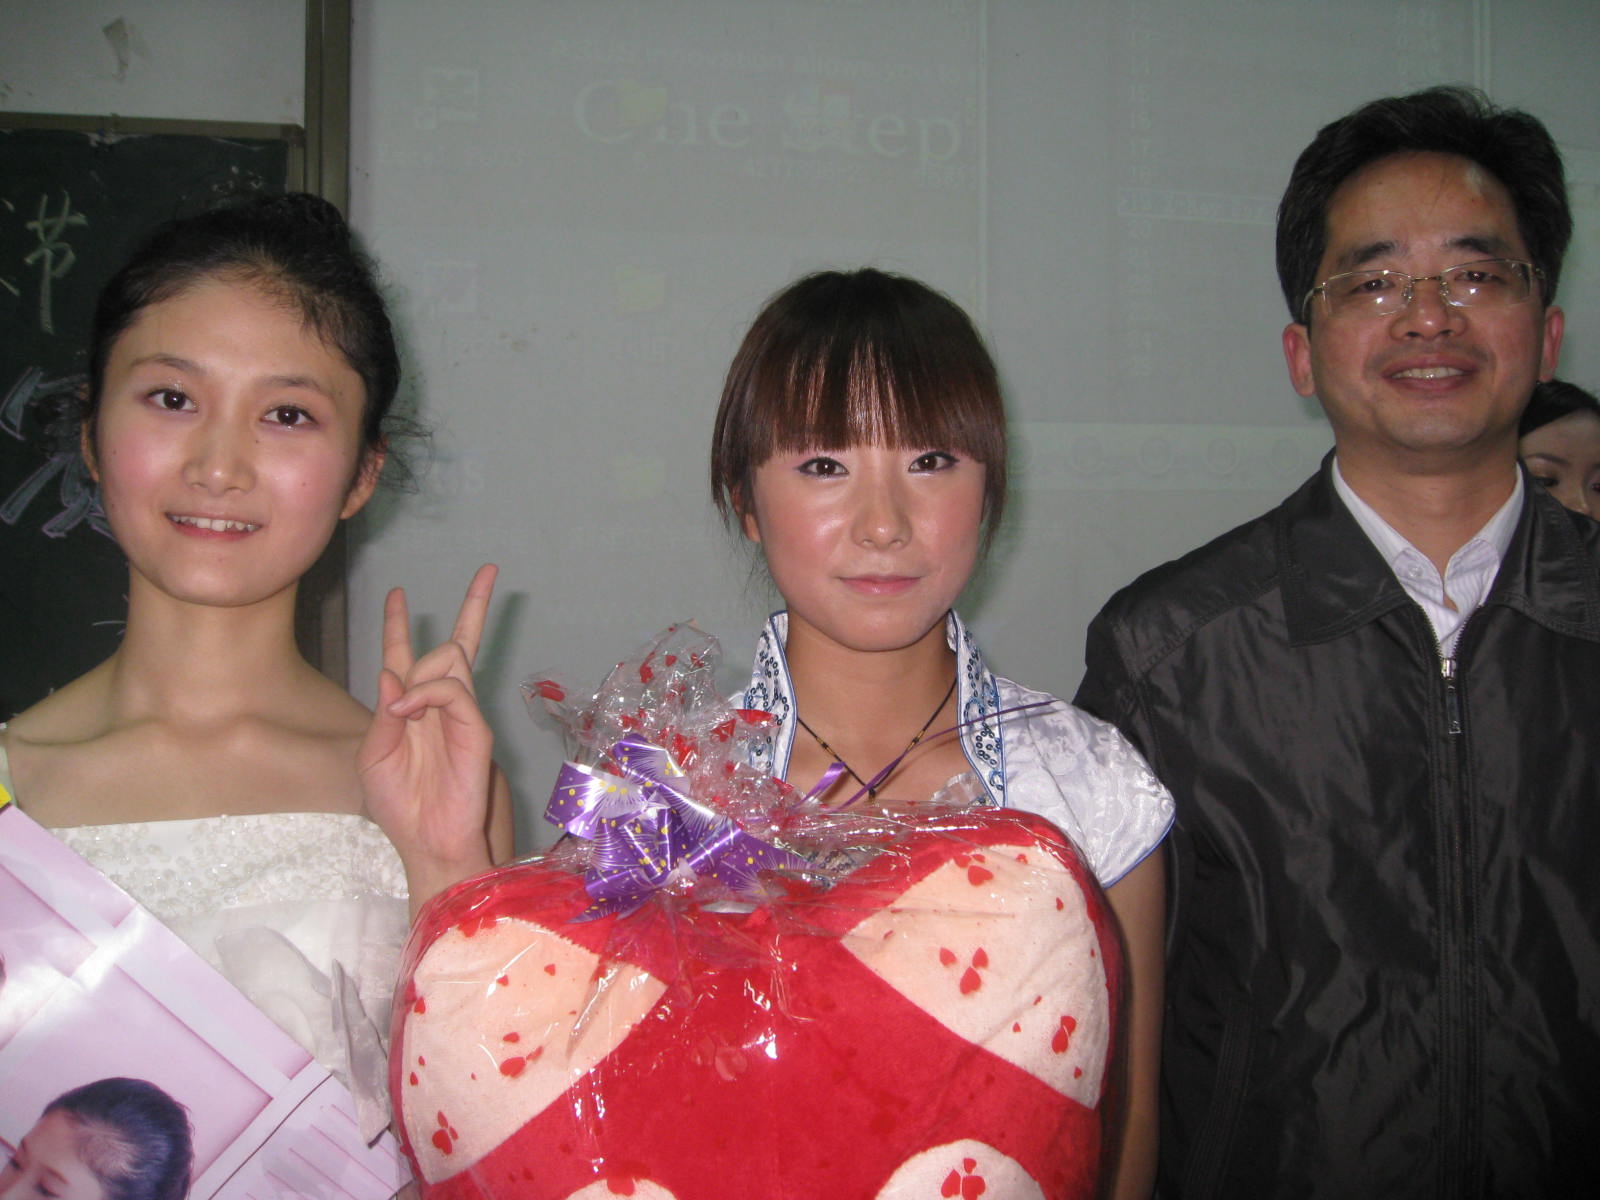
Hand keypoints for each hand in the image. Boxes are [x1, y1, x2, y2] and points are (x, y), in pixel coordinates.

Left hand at [360, 563, 498, 909]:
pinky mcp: (476, 728)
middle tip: (491, 574)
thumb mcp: (374, 755)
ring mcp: (461, 714)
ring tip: (403, 710)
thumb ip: (383, 714)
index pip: (405, 656)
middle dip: (473, 608)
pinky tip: (408, 711)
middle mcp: (439, 705)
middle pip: (454, 644)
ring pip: (450, 659)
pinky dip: (426, 693)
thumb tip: (392, 672)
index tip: (398, 594)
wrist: (427, 840)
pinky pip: (452, 689)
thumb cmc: (399, 805)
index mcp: (409, 709)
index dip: (399, 624)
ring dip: (419, 673)